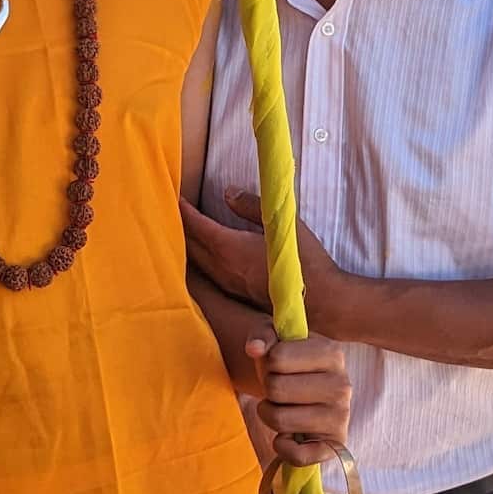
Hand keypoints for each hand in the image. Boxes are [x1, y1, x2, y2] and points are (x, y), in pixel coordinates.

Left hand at [181, 189, 347, 330]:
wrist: (320, 301)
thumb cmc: (304, 261)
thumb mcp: (281, 224)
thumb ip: (251, 207)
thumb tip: (228, 193)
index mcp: (230, 248)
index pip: (197, 226)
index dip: (184, 211)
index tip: (175, 197)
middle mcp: (222, 268)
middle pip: (190, 244)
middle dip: (180, 226)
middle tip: (172, 209)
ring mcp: (228, 283)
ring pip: (197, 261)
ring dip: (187, 244)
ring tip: (182, 229)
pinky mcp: (236, 293)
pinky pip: (207, 272)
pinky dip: (199, 258)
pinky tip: (202, 255)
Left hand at [246, 323, 350, 466]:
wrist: (306, 389)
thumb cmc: (288, 361)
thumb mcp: (275, 338)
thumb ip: (262, 335)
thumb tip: (255, 349)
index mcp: (332, 353)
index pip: (276, 358)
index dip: (267, 362)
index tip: (277, 365)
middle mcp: (342, 385)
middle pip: (276, 389)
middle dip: (267, 389)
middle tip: (277, 389)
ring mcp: (341, 417)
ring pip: (280, 420)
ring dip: (269, 414)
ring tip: (281, 407)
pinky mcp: (334, 445)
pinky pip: (298, 455)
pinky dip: (282, 447)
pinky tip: (285, 436)